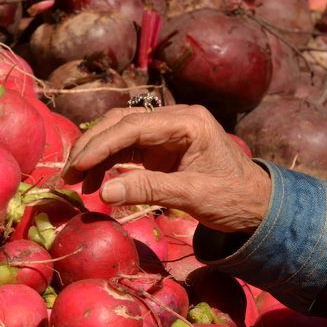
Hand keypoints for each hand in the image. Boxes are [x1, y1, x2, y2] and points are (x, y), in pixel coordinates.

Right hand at [62, 105, 271, 233]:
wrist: (258, 206)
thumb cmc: (233, 198)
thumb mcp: (193, 195)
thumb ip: (148, 190)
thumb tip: (104, 192)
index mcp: (187, 121)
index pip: (133, 126)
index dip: (101, 144)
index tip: (77, 165)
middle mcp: (174, 119)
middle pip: (121, 124)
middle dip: (91, 148)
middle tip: (68, 174)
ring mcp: (165, 132)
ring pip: (118, 135)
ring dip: (95, 156)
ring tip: (76, 183)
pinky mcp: (160, 148)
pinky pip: (126, 150)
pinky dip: (108, 165)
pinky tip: (96, 185)